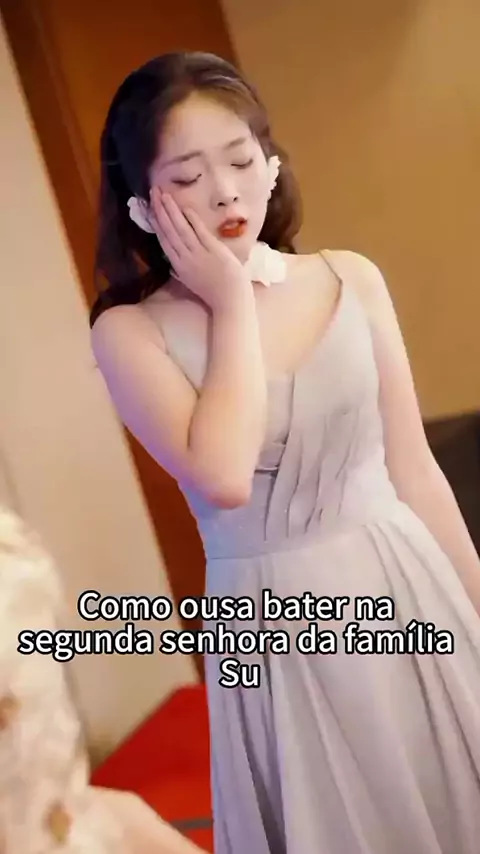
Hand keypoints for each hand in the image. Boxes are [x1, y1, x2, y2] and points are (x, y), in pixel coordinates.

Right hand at [150, 188, 250, 311]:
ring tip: (163, 195)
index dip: (156, 224)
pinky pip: (199, 231)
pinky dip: (191, 219)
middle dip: (160, 210)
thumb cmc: (213, 293)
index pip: (164, 241)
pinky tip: (184, 208)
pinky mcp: (213, 249)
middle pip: (169, 231)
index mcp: (179, 266)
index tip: (149, 210)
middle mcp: (185, 258)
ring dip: (171, 211)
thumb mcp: (191, 283)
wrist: (230, 300)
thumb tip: (170, 265)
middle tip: (153, 193)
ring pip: (180, 229)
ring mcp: (199, 253)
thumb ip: (180, 272)